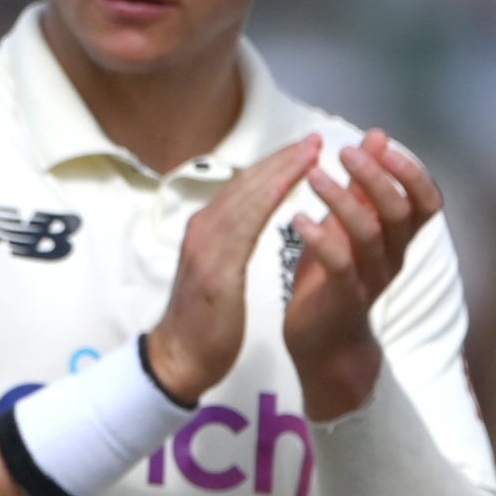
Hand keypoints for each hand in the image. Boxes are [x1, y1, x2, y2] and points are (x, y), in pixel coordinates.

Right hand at [144, 134, 319, 404]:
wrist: (180, 356)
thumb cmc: (205, 320)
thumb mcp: (219, 271)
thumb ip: (231, 242)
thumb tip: (248, 220)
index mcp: (207, 229)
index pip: (245, 188)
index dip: (275, 166)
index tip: (305, 149)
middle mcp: (203, 227)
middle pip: (246, 183)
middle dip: (281, 159)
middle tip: (315, 138)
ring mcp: (206, 244)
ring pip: (246, 195)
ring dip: (279, 170)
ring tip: (310, 151)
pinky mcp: (214, 264)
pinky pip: (245, 223)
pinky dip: (267, 199)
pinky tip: (289, 186)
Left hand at [284, 130, 441, 418]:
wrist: (322, 340)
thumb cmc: (333, 274)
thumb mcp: (348, 224)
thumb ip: (362, 186)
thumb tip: (377, 136)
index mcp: (397, 237)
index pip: (426, 201)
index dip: (411, 171)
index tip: (381, 143)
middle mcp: (392, 256)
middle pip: (398, 211)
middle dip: (374, 177)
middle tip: (344, 151)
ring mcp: (369, 278)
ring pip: (369, 234)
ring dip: (342, 201)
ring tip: (314, 176)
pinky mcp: (342, 297)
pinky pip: (340, 265)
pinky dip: (321, 238)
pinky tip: (298, 218)